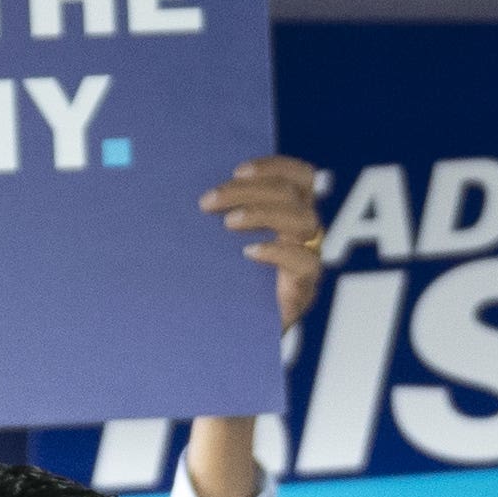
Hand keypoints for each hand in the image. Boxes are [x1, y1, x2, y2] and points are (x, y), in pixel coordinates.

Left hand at [201, 157, 323, 335]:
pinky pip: (304, 262)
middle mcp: (304, 233)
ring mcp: (307, 259)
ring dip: (262, 213)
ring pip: (302, 220)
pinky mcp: (303, 288)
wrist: (234, 330)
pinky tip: (248, 252)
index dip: (274, 166)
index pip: (300, 176)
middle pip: (292, 193)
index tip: (236, 171)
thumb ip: (222, 213)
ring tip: (228, 223)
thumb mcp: (221, 239)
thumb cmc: (226, 278)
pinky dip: (275, 251)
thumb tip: (190, 186)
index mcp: (290, 211)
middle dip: (248, 190)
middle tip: (209, 201)